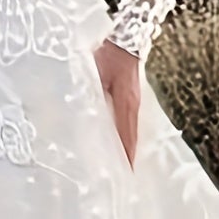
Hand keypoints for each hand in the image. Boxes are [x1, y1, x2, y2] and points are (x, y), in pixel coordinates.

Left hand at [93, 37, 141, 169]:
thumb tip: (85, 110)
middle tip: (123, 176)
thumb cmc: (110, 56)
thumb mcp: (97, 73)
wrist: (126, 41)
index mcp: (126, 104)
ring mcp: (134, 104)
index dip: (126, 153)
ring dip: (128, 147)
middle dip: (128, 156)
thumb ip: (92, 92)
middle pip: (131, 137)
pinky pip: (129, 123)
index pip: (126, 135)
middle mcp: (132, 107)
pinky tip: (120, 142)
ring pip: (131, 131)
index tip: (125, 171)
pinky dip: (126, 136)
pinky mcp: (131, 99)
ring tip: (123, 165)